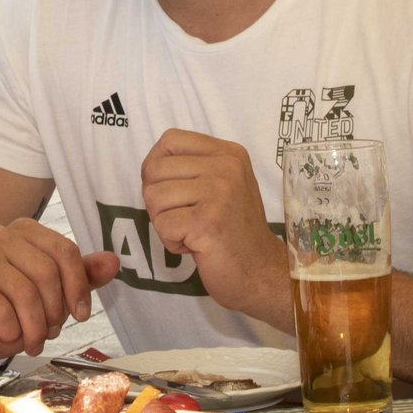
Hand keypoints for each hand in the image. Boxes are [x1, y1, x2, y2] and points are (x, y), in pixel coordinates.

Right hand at [0, 218, 119, 364]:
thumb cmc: (9, 308)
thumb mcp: (52, 293)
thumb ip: (81, 275)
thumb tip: (114, 261)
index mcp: (25, 231)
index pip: (64, 250)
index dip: (78, 286)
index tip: (81, 314)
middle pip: (46, 272)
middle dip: (55, 311)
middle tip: (50, 331)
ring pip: (25, 294)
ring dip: (35, 328)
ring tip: (33, 341)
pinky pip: (1, 311)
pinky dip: (11, 331)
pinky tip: (6, 335)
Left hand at [140, 129, 288, 320]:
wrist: (262, 272)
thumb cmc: (234, 231)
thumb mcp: (223, 184)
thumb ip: (193, 168)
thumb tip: (150, 166)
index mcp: (228, 153)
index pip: (170, 140)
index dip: (157, 167)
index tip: (172, 190)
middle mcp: (226, 166)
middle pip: (154, 170)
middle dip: (158, 200)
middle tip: (185, 218)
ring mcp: (218, 193)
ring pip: (153, 198)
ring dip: (165, 222)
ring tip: (193, 231)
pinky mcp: (207, 221)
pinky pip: (162, 225)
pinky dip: (171, 241)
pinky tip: (196, 245)